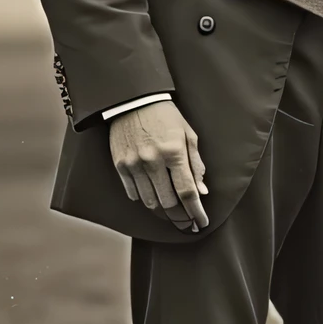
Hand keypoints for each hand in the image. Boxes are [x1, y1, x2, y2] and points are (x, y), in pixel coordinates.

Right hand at [108, 100, 208, 230]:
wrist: (133, 100)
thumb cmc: (165, 116)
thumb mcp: (188, 135)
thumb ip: (195, 164)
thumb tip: (201, 191)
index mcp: (173, 152)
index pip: (187, 191)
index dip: (196, 212)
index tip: (201, 223)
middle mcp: (152, 160)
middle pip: (168, 202)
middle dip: (180, 217)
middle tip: (187, 222)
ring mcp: (134, 164)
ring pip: (149, 201)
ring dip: (162, 210)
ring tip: (171, 212)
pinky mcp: (120, 164)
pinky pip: (133, 193)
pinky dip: (144, 198)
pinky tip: (152, 196)